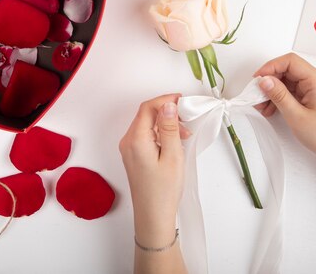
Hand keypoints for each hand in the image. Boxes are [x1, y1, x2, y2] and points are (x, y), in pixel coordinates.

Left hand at [119, 94, 189, 246]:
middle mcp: (128, 141)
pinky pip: (146, 136)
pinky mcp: (134, 156)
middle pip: (146, 114)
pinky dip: (160, 133)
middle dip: (167, 111)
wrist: (153, 216)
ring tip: (184, 133)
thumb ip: (169, 127)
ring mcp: (129, 149)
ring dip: (165, 123)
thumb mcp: (172, 155)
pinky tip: (175, 141)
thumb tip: (168, 105)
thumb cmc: (164, 190)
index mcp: (135, 139)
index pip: (148, 108)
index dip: (165, 100)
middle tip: (187, 117)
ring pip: (147, 125)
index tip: (183, 101)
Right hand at [253, 53, 315, 165]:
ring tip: (263, 106)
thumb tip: (264, 80)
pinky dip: (281, 97)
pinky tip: (273, 108)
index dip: (270, 67)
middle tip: (257, 96)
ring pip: (289, 80)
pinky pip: (293, 89)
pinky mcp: (314, 95)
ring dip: (274, 91)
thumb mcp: (296, 116)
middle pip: (288, 70)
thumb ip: (279, 95)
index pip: (290, 61)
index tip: (257, 79)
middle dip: (270, 81)